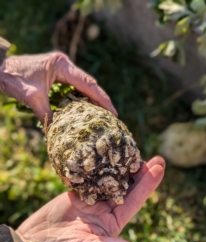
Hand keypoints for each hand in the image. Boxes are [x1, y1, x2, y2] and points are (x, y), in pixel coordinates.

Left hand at [0, 52, 116, 122]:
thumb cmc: (13, 78)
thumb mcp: (32, 98)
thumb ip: (47, 114)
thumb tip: (58, 133)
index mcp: (62, 65)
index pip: (88, 84)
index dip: (102, 99)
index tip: (113, 112)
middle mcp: (64, 65)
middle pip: (88, 84)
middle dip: (100, 100)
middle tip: (112, 116)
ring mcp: (61, 69)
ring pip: (83, 86)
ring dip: (92, 100)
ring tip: (103, 115)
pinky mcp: (57, 75)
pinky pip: (74, 88)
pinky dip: (81, 99)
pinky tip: (86, 110)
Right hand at [16, 157, 164, 241]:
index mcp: (112, 223)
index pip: (135, 200)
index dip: (148, 184)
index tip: (160, 167)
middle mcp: (105, 210)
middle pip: (127, 187)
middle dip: (141, 172)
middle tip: (157, 157)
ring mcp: (91, 200)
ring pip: (110, 179)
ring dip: (122, 166)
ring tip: (135, 150)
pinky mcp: (77, 193)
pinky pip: (91, 176)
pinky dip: (99, 165)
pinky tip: (107, 152)